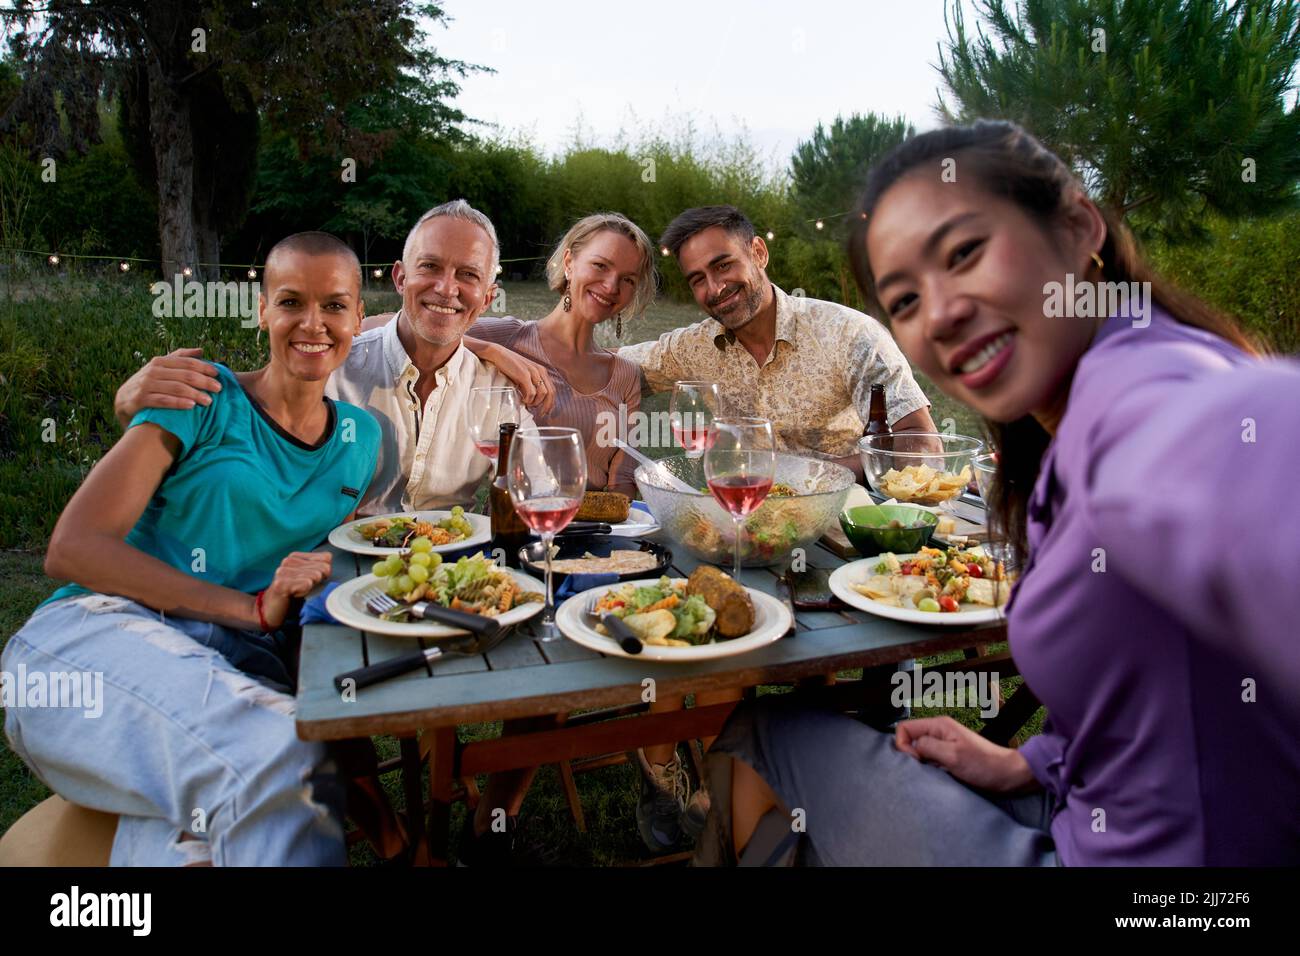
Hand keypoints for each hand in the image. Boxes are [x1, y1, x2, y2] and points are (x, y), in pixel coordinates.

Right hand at [115, 348, 219, 426]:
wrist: (123, 402)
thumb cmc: (149, 385)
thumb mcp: (162, 370)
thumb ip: (180, 359)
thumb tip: (201, 350)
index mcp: (161, 362)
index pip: (187, 362)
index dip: (204, 367)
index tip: (218, 374)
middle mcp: (153, 371)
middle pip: (184, 375)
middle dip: (204, 381)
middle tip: (219, 388)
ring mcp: (146, 385)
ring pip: (176, 387)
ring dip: (195, 394)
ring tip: (209, 401)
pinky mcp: (140, 400)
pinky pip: (162, 401)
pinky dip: (178, 402)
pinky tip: (191, 406)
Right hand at [258, 552, 332, 629]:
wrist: (270, 611)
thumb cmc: (291, 596)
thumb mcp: (308, 578)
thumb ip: (319, 568)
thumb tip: (328, 562)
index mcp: (295, 557)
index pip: (326, 558)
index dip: (324, 573)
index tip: (310, 581)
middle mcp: (288, 561)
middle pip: (323, 567)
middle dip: (318, 582)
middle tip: (302, 589)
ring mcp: (283, 571)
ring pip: (315, 576)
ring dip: (310, 589)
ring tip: (297, 592)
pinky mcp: (281, 583)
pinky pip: (306, 584)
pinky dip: (304, 592)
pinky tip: (294, 595)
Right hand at [484, 344, 555, 415]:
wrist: (499, 354)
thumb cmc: (510, 365)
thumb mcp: (524, 374)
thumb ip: (531, 385)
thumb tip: (532, 400)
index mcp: (542, 371)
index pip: (552, 389)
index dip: (551, 402)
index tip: (546, 411)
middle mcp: (540, 371)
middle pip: (550, 392)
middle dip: (546, 406)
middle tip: (540, 413)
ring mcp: (533, 372)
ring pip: (542, 393)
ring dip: (535, 402)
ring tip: (527, 404)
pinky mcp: (524, 374)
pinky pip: (531, 392)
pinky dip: (528, 399)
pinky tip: (523, 400)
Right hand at [894, 716, 1035, 792]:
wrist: (1009, 775)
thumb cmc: (984, 765)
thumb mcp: (953, 755)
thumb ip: (928, 747)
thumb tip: (910, 747)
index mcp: (938, 725)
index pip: (904, 728)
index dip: (903, 745)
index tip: (916, 761)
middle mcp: (938, 732)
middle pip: (909, 739)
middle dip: (910, 755)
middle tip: (925, 769)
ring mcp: (943, 745)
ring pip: (918, 751)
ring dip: (921, 764)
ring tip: (935, 774)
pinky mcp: (948, 757)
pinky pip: (929, 760)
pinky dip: (929, 769)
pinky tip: (939, 776)